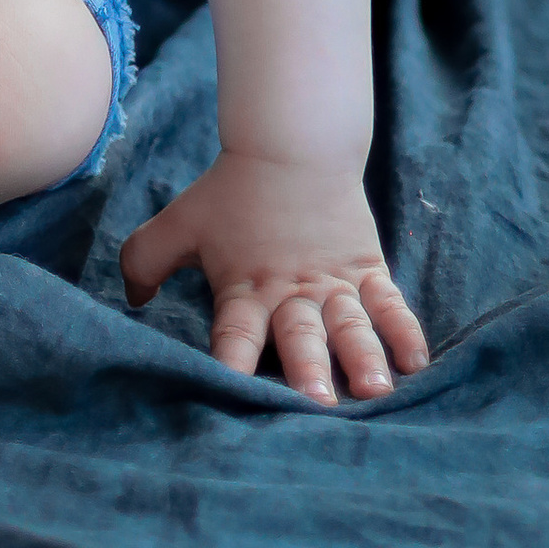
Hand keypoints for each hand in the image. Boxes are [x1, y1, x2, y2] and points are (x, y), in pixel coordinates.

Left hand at [120, 149, 428, 406]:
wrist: (290, 146)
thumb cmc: (231, 195)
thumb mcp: (179, 224)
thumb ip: (145, 260)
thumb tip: (131, 301)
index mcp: (244, 288)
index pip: (233, 332)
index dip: (231, 362)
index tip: (231, 394)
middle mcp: (291, 293)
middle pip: (299, 335)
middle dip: (308, 368)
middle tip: (317, 401)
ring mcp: (334, 284)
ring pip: (351, 325)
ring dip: (362, 356)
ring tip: (375, 388)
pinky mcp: (367, 271)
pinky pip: (390, 304)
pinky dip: (405, 331)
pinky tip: (417, 362)